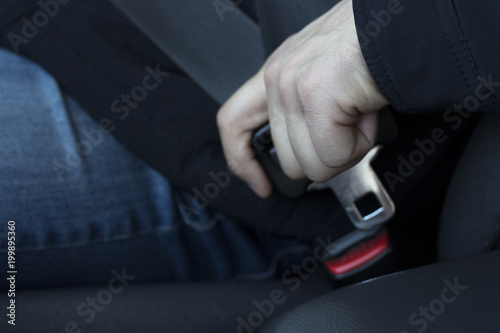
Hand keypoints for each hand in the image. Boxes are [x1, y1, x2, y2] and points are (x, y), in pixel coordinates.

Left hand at [217, 0, 387, 197]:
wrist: (408, 22)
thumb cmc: (377, 45)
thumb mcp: (326, 76)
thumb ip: (306, 109)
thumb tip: (309, 152)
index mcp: (277, 72)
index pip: (233, 122)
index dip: (241, 161)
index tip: (260, 183)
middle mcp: (277, 76)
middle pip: (289, 161)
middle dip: (328, 157)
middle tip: (351, 127)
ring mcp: (292, 84)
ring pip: (313, 165)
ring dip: (349, 148)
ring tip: (362, 112)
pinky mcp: (316, 95)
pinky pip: (334, 155)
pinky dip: (361, 143)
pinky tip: (368, 113)